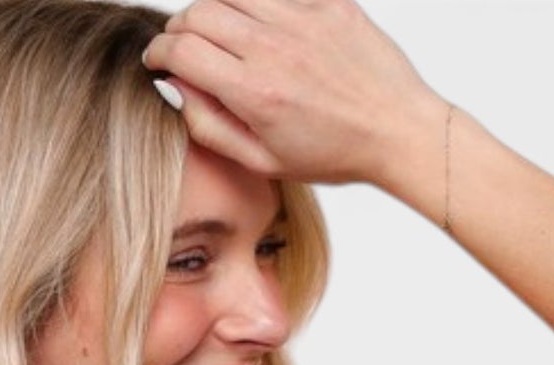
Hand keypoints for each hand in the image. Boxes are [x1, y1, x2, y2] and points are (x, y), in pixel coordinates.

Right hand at [142, 0, 443, 186]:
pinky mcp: (326, 2)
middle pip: (198, 13)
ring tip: (218, 35)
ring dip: (213, 11)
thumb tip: (175, 88)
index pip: (181, 51)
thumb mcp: (262, 160)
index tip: (156, 62)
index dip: (158, 53)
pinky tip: (255, 25)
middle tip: (182, 48)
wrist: (397, 129)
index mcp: (255, 93)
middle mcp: (274, 48)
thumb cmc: (333, 153)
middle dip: (179, 29)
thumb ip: (210, 125)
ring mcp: (302, 18)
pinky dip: (253, 4)